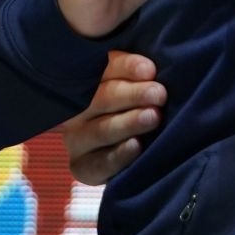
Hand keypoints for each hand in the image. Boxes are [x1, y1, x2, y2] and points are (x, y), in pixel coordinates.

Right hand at [64, 51, 164, 184]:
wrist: (121, 149)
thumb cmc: (136, 107)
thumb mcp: (138, 86)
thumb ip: (143, 75)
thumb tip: (154, 69)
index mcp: (90, 79)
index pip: (107, 68)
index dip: (128, 67)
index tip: (150, 70)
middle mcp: (77, 108)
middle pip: (103, 98)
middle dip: (133, 95)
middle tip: (159, 94)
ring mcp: (76, 138)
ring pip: (101, 129)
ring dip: (129, 123)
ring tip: (153, 116)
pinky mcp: (81, 166)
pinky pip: (99, 162)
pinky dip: (119, 154)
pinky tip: (137, 145)